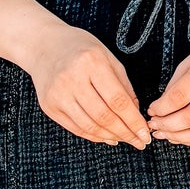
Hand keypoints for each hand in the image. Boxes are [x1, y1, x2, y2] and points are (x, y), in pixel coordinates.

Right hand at [29, 19, 150, 147]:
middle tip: (139, 142)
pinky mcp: (49, 106)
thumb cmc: (81, 49)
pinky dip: (94, 136)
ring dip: (111, 137)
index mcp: (91, 62)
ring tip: (125, 139)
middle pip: (104, 116)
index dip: (133, 121)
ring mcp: (58, 94)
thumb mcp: (108, 57)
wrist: (44, 46)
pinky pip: (76, 128)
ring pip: (89, 126)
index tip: (145, 134)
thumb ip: (124, 85)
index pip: (117, 100)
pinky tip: (107, 137)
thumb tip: (135, 114)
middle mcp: (72, 78)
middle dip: (125, 133)